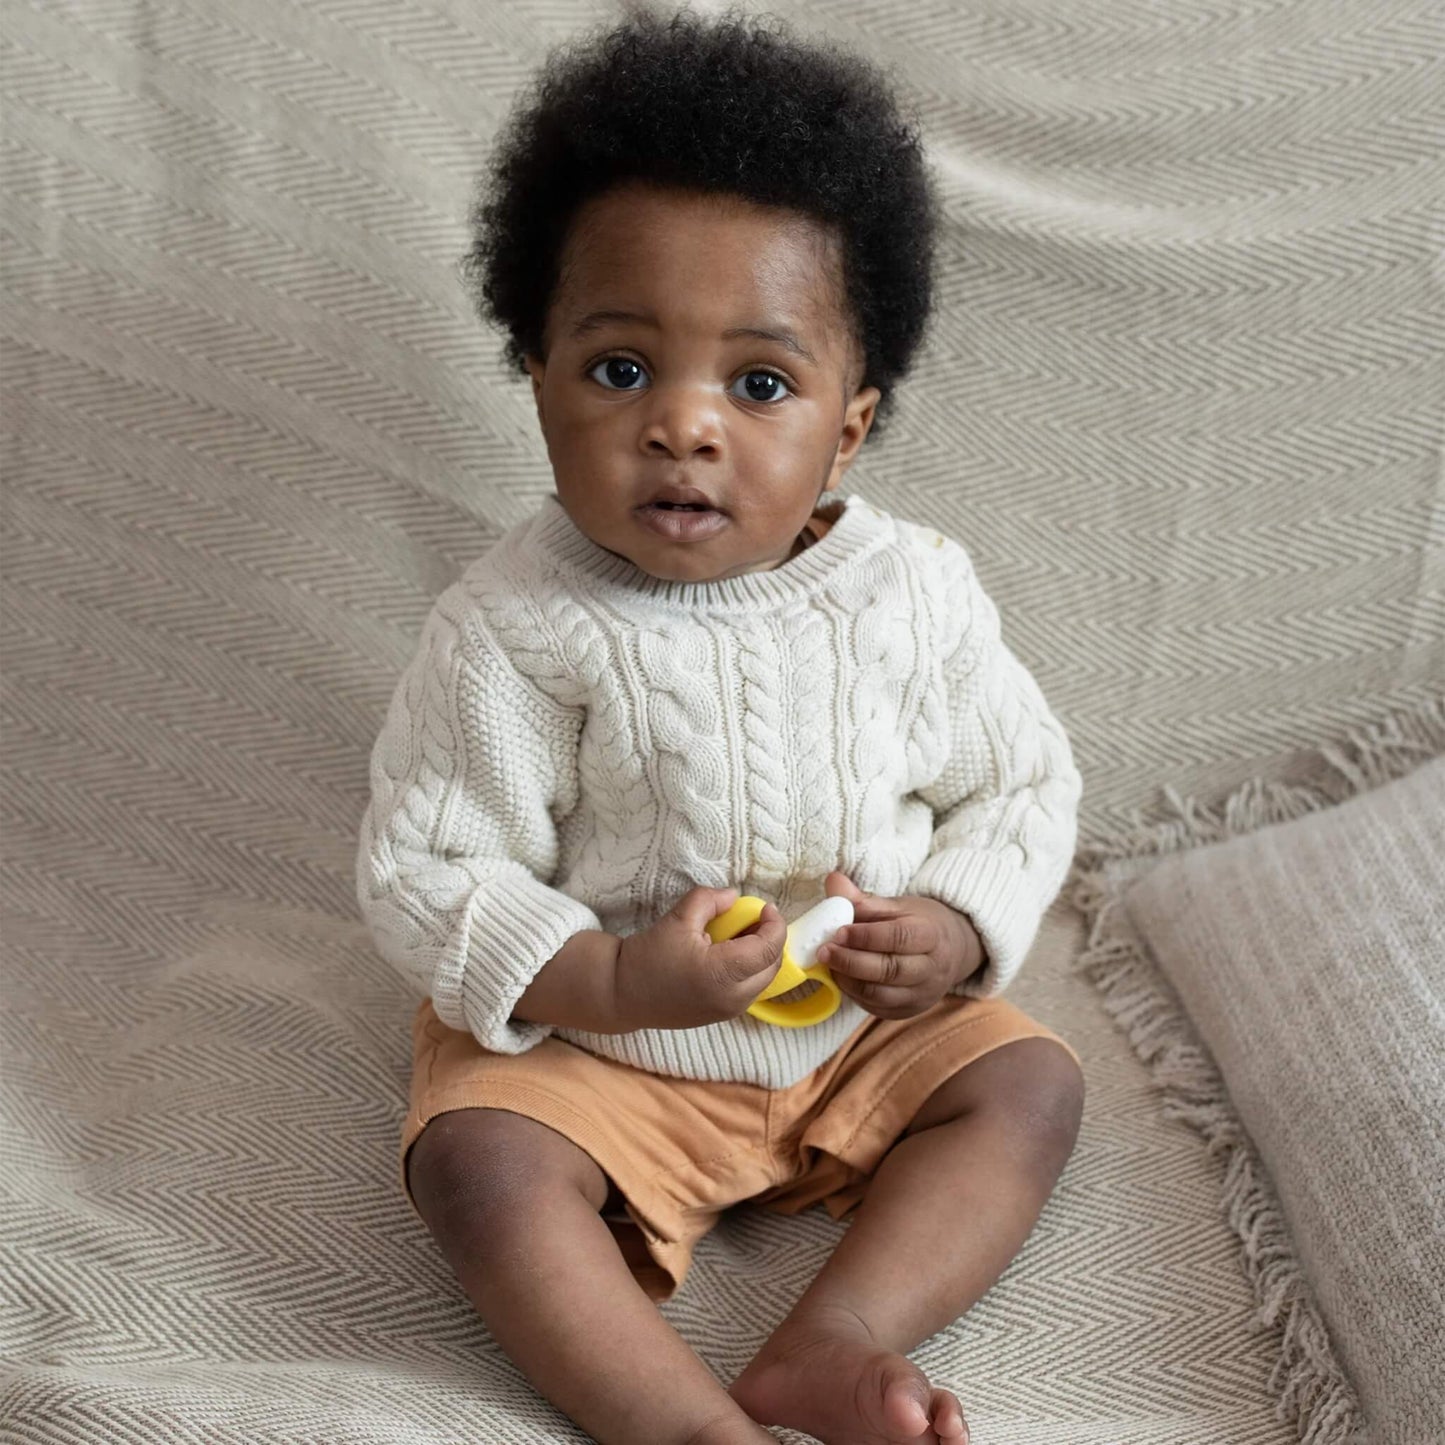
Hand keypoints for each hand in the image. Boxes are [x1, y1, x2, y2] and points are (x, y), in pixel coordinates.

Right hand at [614, 886, 787, 1031]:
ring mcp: (728, 1011)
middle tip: (756, 919)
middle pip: (773, 966)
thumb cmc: (648, 957)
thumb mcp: (678, 918)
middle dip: (772, 939)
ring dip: (762, 956)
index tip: (766, 908)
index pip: (768, 949)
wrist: (622, 994)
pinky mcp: (721, 1016)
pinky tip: (731, 953)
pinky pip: (749, 990)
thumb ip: (709, 900)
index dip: (774, 925)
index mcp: (722, 974)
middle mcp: (732, 998)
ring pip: (764, 980)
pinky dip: (750, 970)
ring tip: (743, 934)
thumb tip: (734, 896)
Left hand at [815, 871, 985, 1020]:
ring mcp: (922, 994)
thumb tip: (833, 881)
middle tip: (823, 951)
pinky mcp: (909, 1011)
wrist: (952, 951)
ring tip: (828, 964)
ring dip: (849, 980)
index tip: (838, 931)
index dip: (866, 936)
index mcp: (932, 935)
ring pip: (882, 994)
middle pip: (890, 970)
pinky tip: (841, 978)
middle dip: (852, 962)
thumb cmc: (920, 923)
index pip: (899, 937)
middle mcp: (932, 969)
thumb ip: (864, 899)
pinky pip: (878, 1008)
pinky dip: (855, 994)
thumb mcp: (899, 905)